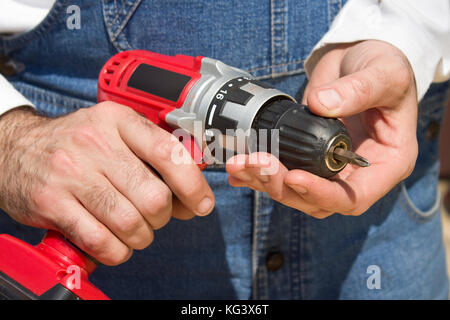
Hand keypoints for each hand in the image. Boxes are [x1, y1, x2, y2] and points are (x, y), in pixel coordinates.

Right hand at [0, 102, 213, 264]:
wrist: (14, 148)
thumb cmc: (76, 144)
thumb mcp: (114, 132)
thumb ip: (153, 156)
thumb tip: (192, 194)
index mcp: (118, 121)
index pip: (168, 153)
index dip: (193, 185)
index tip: (201, 203)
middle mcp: (95, 143)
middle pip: (154, 197)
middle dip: (163, 217)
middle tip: (154, 216)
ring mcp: (71, 173)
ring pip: (131, 223)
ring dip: (141, 237)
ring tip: (134, 231)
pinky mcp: (51, 202)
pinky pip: (101, 241)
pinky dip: (116, 251)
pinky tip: (114, 243)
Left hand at [226, 40, 417, 217]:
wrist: (359, 58)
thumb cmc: (384, 67)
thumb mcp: (383, 73)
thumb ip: (357, 90)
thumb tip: (321, 104)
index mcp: (387, 164)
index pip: (353, 197)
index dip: (322, 194)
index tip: (294, 177)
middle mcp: (356, 173)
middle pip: (317, 201)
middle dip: (283, 186)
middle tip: (257, 163)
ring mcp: (329, 168)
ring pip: (294, 192)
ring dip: (264, 181)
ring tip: (239, 163)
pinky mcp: (306, 157)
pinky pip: (282, 174)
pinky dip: (258, 174)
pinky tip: (237, 168)